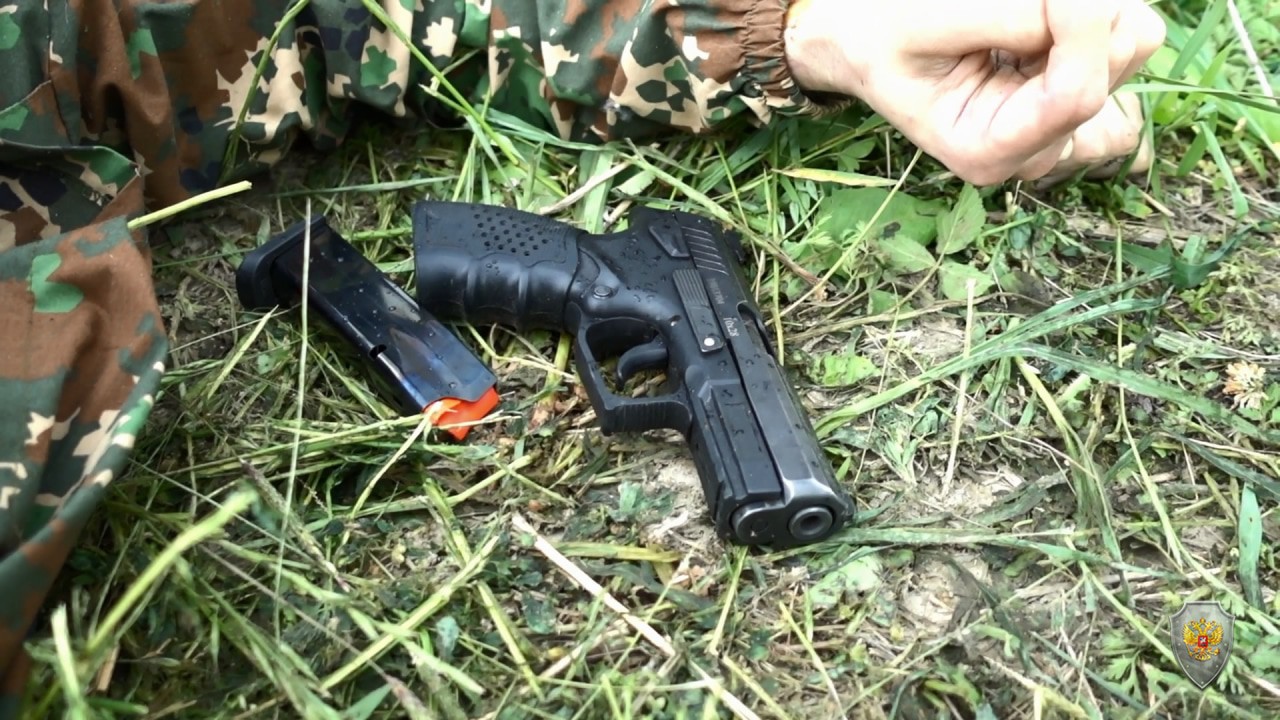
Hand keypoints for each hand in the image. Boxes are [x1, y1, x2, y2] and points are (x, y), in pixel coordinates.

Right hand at [783, 0, 1165, 185]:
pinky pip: (1127, 36)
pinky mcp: (1078, 90)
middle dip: (1079, 12)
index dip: (1079, 23)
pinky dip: (1092, 13)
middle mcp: (1033, 150)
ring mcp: (1062, 122)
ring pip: (1132, 44)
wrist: (863, 35)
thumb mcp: (927, 19)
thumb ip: (1006, 18)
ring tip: (1026, 7)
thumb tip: (1082, 10)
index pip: (1076, 95)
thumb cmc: (882, 31)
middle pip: (1113, 67)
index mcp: (986, 151)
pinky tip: (1043, 16)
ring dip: (1089, 9)